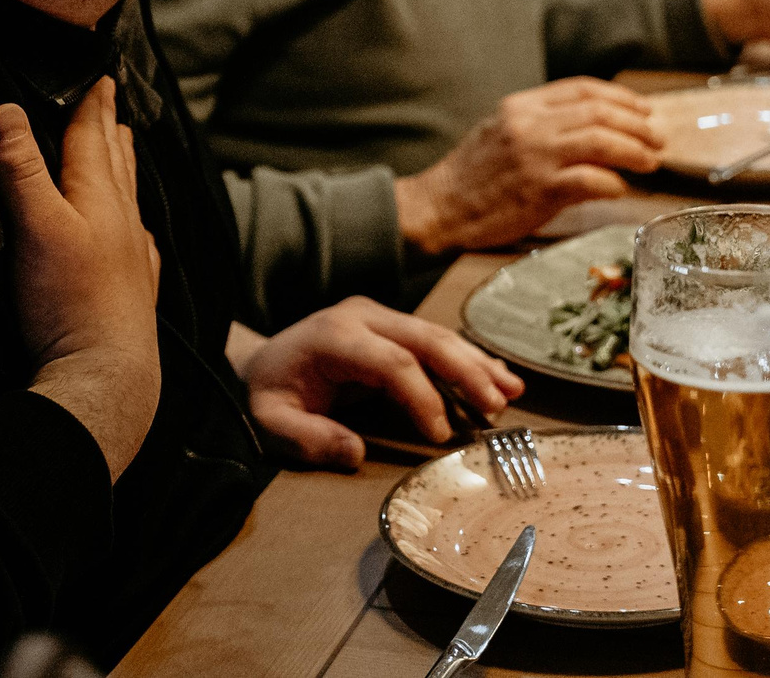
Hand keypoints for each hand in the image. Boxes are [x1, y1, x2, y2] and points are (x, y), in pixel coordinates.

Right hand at [0, 79, 163, 480]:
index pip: (94, 139)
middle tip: (112, 106)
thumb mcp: (34, 227)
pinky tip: (139, 232)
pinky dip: (132, 222)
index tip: (102, 78)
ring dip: (123, 170)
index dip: (93, 106)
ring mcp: (132, 259)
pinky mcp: (133, 294)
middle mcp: (123, 222)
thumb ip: (21, 169)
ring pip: (129, 200)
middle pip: (116, 164)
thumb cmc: (68, 302)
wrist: (107, 378)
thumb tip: (6, 109)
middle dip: (110, 131)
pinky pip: (138, 243)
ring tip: (124, 150)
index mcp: (100, 198)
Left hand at [241, 295, 524, 469]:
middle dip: (466, 371)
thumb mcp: (272, 423)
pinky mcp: (390, 326)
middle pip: (425, 338)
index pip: (392, 362)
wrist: (258, 363)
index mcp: (334, 336)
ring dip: (476, 363)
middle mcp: (361, 317)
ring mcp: (378, 317)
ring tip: (511, 392)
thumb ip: (308, 438)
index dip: (423, 397)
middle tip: (497, 407)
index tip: (442, 436)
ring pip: (437, 335)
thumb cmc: (266, 395)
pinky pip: (434, 340)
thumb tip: (353, 453)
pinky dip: (467, 358)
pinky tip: (498, 376)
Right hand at [393, 78, 661, 254]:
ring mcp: (535, 156)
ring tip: (651, 162)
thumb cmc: (472, 175)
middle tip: (658, 139)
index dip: (621, 98)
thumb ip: (541, 125)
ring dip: (634, 151)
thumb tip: (591, 129)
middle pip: (599, 112)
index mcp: (521, 106)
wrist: (438, 208)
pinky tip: (622, 190)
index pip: (583, 89)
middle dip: (637, 125)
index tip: (644, 110)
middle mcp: (530, 124)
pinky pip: (590, 180)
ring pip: (601, 141)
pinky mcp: (539, 190)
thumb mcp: (502, 132)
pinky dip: (614, 184)